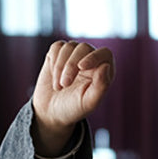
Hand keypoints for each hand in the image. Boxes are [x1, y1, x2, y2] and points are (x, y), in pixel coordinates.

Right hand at [31, 40, 114, 155]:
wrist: (51, 111)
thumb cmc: (73, 109)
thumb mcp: (89, 102)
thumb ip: (101, 86)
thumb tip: (106, 65)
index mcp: (102, 72)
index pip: (105, 53)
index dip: (94, 56)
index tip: (81, 67)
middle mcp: (90, 60)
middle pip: (84, 48)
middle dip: (71, 65)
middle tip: (64, 85)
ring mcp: (74, 55)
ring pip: (69, 47)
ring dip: (60, 67)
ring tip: (58, 87)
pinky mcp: (59, 53)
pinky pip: (57, 47)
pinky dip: (54, 62)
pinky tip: (54, 77)